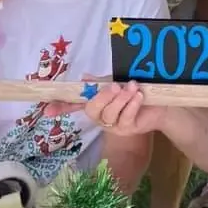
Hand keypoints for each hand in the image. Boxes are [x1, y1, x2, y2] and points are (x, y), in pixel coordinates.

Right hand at [47, 82, 166, 136]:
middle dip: (103, 97)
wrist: (160, 104)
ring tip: (132, 87)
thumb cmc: (134, 91)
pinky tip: (138, 96)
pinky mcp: (127, 129)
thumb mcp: (116, 83)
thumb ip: (100, 83)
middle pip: (93, 110)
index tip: (47, 109)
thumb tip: (83, 78)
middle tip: (116, 86)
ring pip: (110, 114)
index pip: (75, 106)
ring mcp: (114, 125)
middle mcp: (102, 117)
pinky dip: (132, 104)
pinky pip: (126, 117)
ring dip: (122, 99)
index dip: (61, 106)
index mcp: (96, 105)